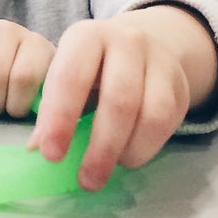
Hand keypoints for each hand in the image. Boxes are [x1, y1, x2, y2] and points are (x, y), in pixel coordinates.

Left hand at [28, 15, 192, 191]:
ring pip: (149, 114)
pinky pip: (167, 123)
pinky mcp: (179, 84)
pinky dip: (145, 148)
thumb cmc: (90, 68)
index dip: (60, 118)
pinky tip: (126, 157)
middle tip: (85, 180)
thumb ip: (51, 108)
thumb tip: (37, 147)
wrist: (138, 46)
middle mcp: (125, 42)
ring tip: (106, 171)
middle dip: (100, 146)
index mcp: (86, 36)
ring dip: (125, 151)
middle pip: (118, 99)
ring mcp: (158, 61)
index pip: (71, 77)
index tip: (51, 155)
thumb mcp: (65, 76)